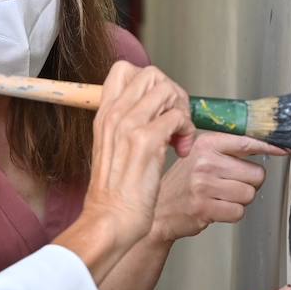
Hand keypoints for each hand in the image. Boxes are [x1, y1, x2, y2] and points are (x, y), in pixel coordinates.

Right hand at [82, 62, 196, 249]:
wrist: (109, 220)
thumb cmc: (114, 193)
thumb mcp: (111, 149)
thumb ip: (125, 126)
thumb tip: (152, 112)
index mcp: (103, 115)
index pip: (124, 69)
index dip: (150, 81)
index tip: (160, 106)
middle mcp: (114, 114)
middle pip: (151, 73)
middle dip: (172, 93)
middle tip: (177, 120)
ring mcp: (129, 125)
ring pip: (167, 90)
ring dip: (182, 111)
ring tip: (181, 136)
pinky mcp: (147, 141)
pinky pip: (178, 117)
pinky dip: (187, 131)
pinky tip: (181, 150)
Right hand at [151, 133, 287, 241]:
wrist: (159, 210)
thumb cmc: (182, 184)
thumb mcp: (199, 157)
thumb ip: (227, 151)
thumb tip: (267, 147)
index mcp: (206, 144)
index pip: (247, 142)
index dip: (269, 147)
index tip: (283, 149)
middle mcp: (205, 162)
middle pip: (255, 174)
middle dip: (249, 183)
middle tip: (230, 185)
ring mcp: (204, 185)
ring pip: (249, 194)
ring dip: (240, 200)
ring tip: (221, 197)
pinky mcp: (204, 207)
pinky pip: (238, 212)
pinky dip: (231, 213)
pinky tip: (216, 208)